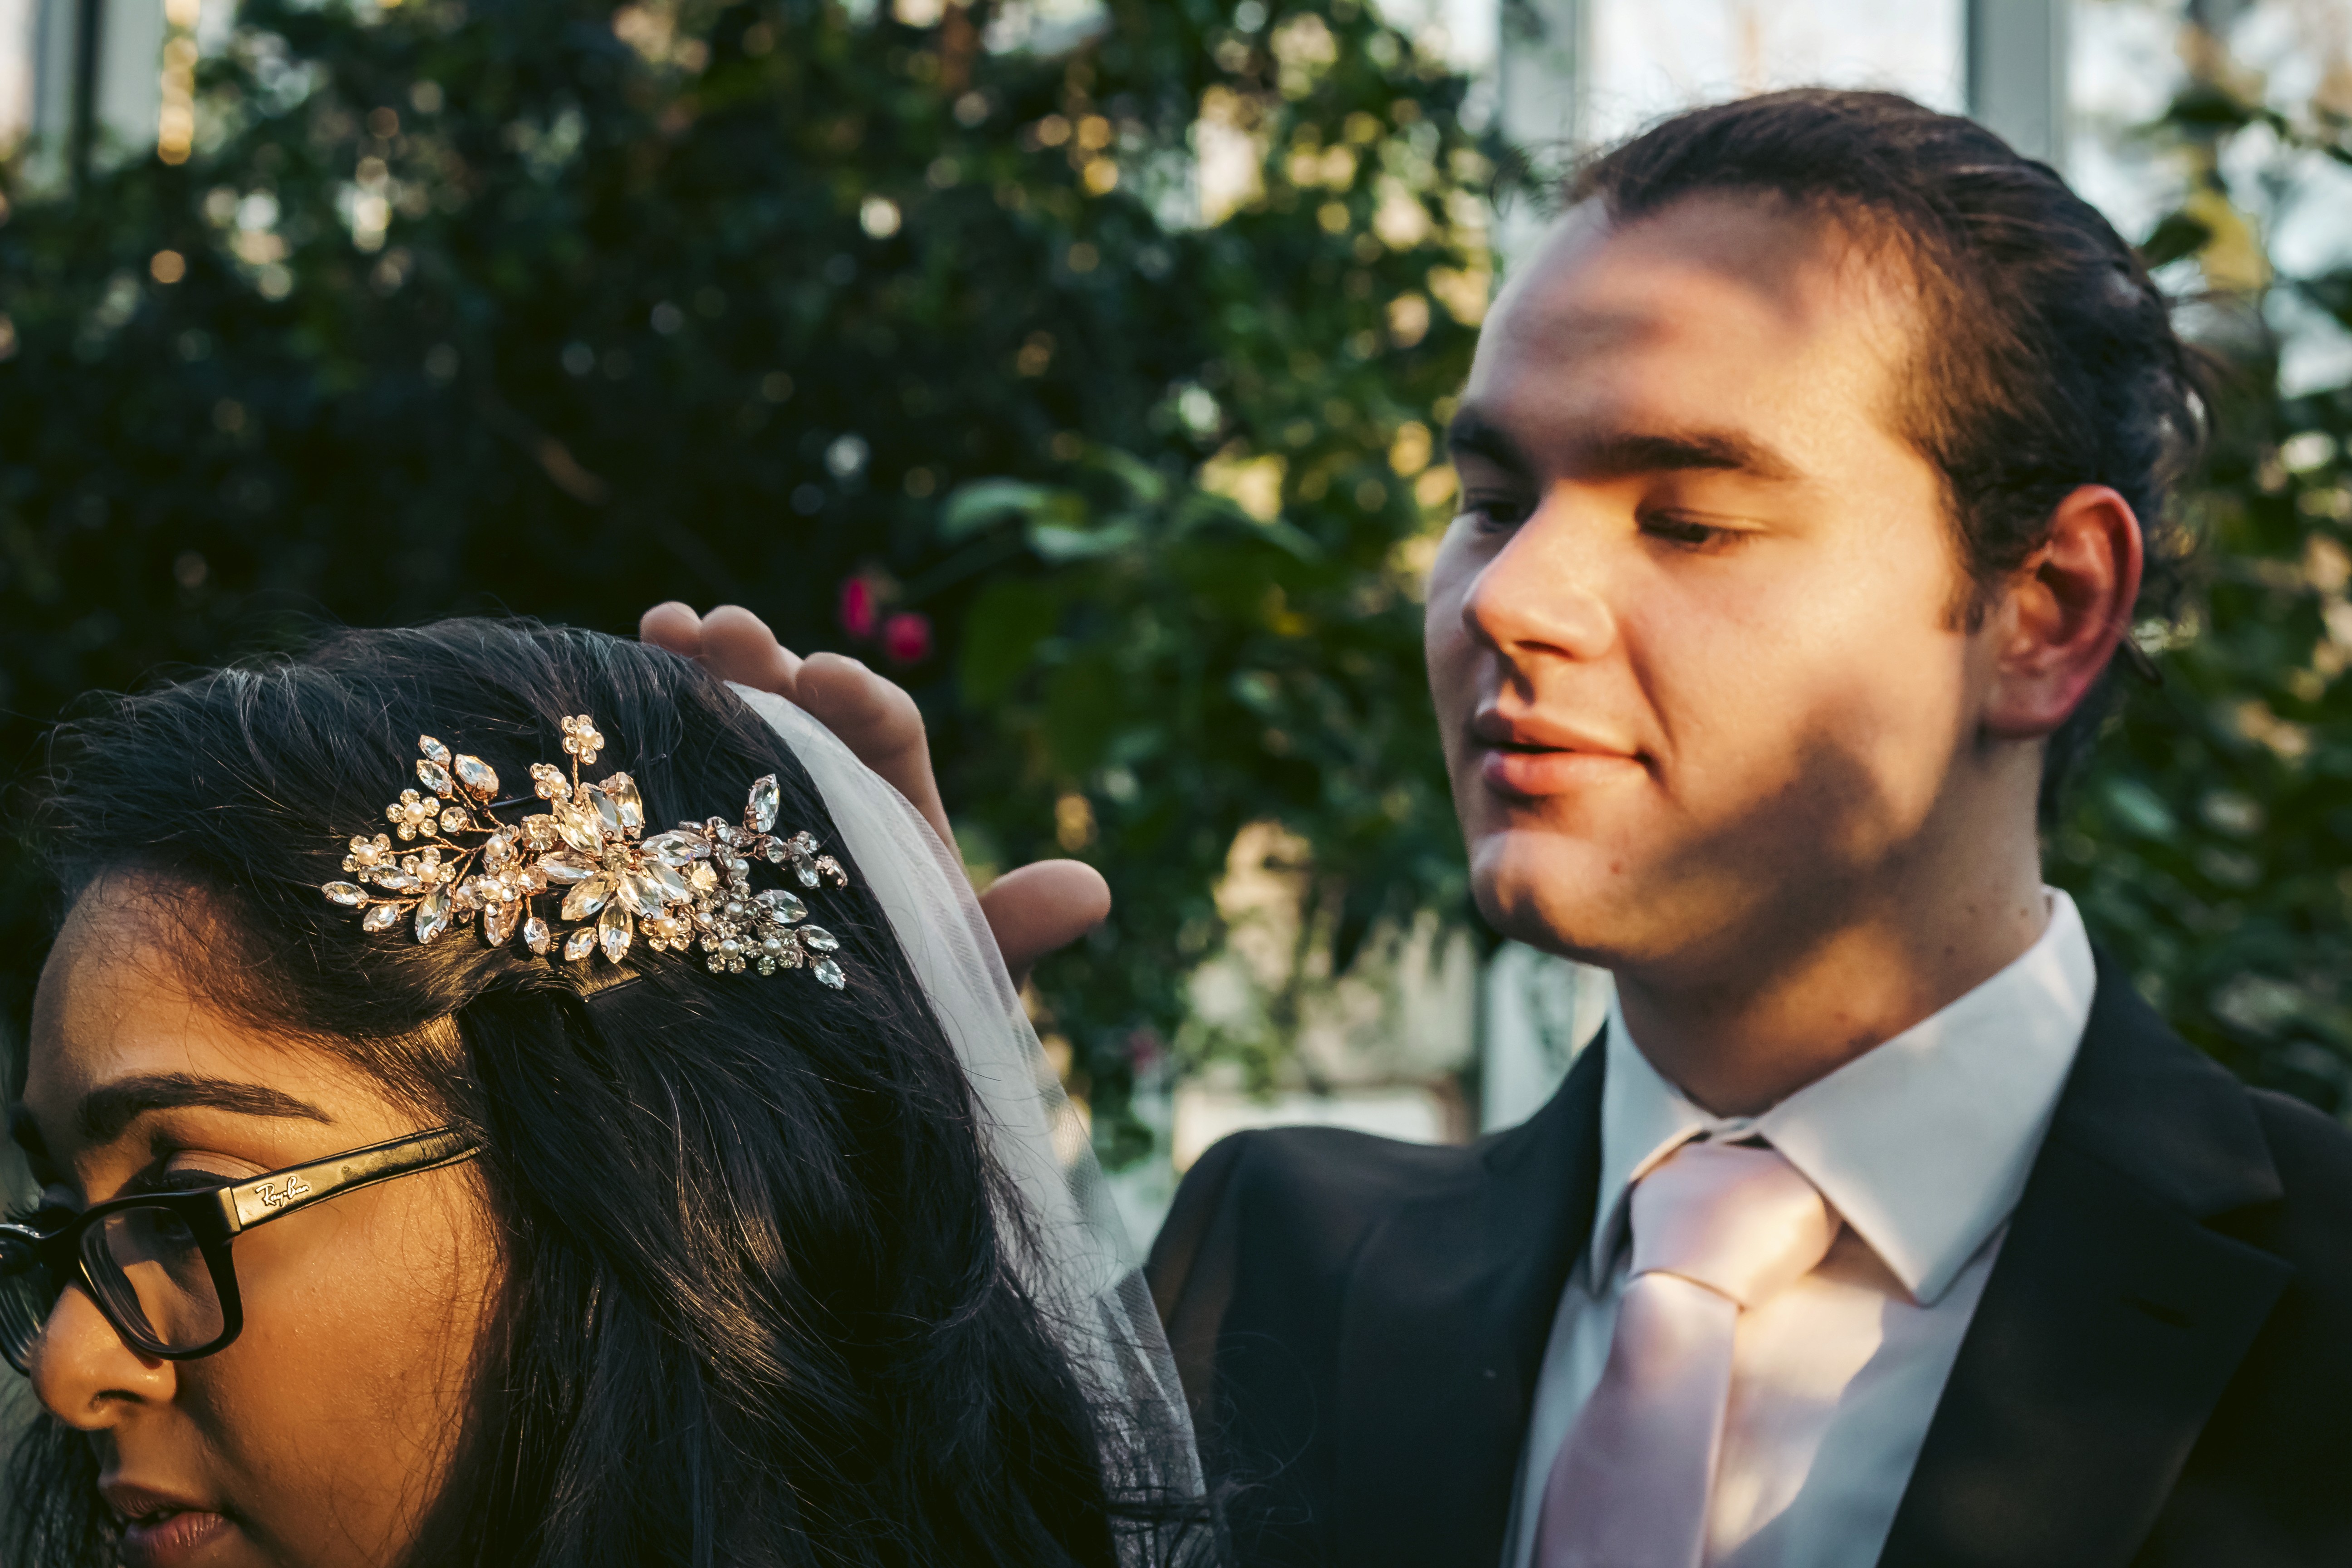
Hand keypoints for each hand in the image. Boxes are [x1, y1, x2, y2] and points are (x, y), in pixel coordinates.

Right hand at [639, 603, 1109, 986]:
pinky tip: (600, 695)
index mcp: (897, 813)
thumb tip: (1093, 890)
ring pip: (726, 726)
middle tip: (721, 630)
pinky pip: (668, 777)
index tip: (820, 673)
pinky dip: (642, 729)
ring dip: (694, 671)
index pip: (886, 731)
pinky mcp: (687, 849)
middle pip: (798, 709)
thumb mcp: (964, 978)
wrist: (832, 1087)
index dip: (858, 698)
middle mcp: (826, 797)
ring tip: (661, 628)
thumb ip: (1016, 931)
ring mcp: (749, 816)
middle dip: (762, 661)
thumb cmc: (912, 1017)